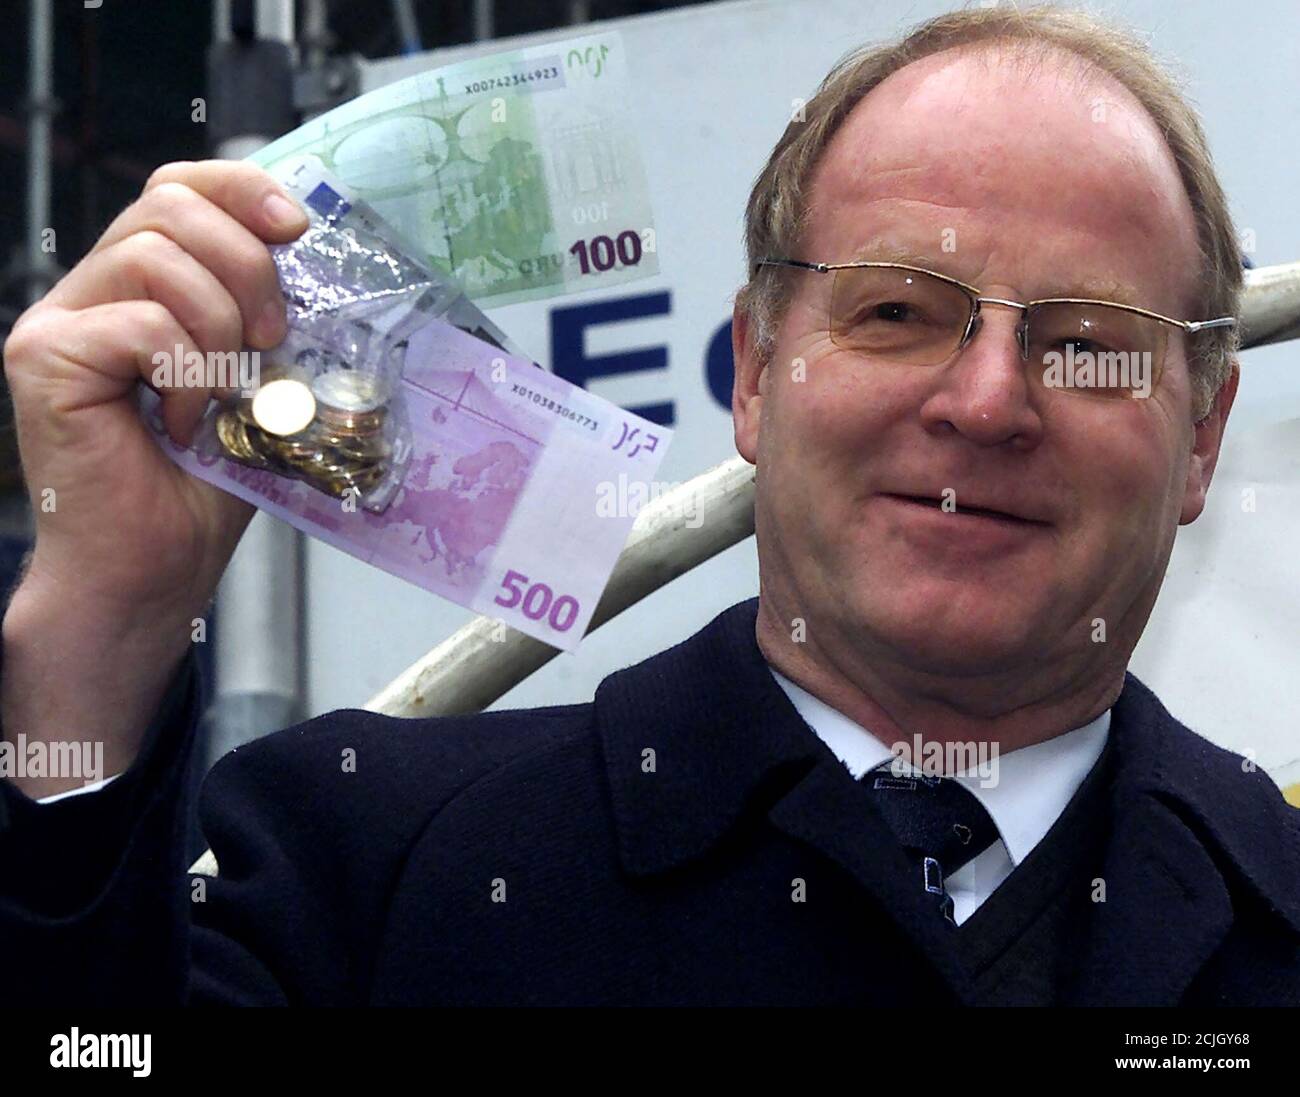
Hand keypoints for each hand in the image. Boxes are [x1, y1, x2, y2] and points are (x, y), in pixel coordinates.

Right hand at [0, 160, 309, 795]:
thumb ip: (268, 319)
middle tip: (268, 340)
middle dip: (245, 265)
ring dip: (218, 328)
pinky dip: (186, 375)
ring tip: (224, 393)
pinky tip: (183, 424)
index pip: (177, 188)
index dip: (241, 189)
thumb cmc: (202, 488)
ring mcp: (58, 320)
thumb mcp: (258, 386)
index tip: (298, 227)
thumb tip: (321, 263)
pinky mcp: (43, 356)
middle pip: (168, 206)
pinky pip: (140, 326)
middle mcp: (89, 291)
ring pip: (154, 256)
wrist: (157, 566)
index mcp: (139, 287)